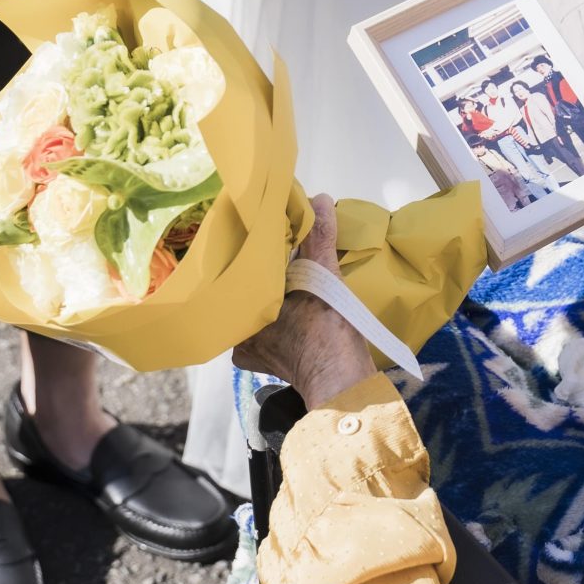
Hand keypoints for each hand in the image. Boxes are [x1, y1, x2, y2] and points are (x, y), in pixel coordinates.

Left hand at [234, 199, 375, 409]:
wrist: (344, 384)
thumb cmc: (324, 333)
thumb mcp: (323, 278)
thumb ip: (318, 238)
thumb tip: (319, 199)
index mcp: (240, 318)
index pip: (239, 279)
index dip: (249, 260)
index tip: (260, 242)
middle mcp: (241, 340)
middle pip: (250, 298)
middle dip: (263, 280)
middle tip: (278, 257)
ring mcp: (258, 357)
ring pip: (261, 316)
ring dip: (275, 301)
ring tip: (290, 279)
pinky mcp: (277, 366)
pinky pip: (274, 334)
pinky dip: (285, 320)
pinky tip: (297, 306)